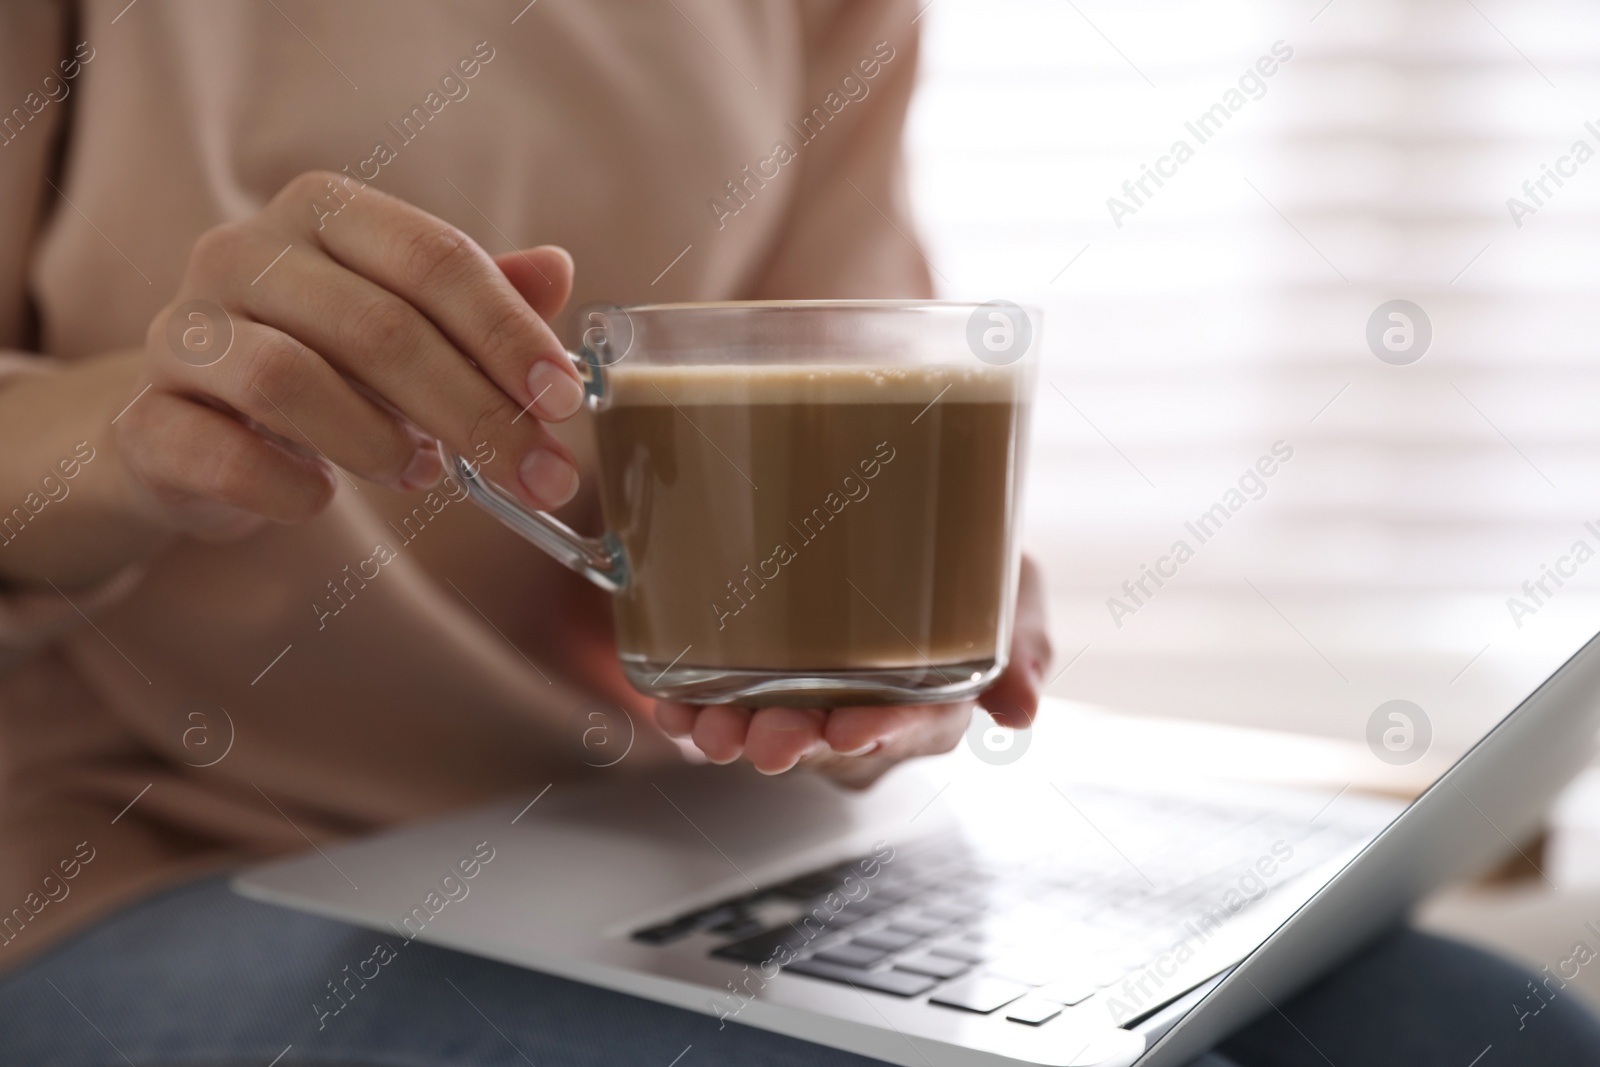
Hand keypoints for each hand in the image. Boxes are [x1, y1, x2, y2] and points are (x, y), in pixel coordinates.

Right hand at [115, 171, 584, 539]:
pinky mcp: (142, 418)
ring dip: (377, 443)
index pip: (433, 258)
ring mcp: (180, 332)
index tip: (566, 401)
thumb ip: (480, 302)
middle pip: (378, 327)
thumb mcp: (409, 323)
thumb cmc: (325, 366)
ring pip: (288, 379)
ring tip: (423, 476)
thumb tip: (560, 270)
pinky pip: (213, 451)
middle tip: (538, 477)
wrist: (191, 428)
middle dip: (475, 412)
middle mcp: (241, 252)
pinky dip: (283, 486)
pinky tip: (322, 499)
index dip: (509, 333)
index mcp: (323, 212)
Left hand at [653, 556, 1051, 788]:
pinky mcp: (756, 691)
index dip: (882, 732)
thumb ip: (1022, 643)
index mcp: (937, 703)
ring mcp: (810, 712)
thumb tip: (1024, 711)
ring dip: (738, 738)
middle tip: (769, 735)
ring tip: (713, 729)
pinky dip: (693, 717)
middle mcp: (868, 720)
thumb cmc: (959, 563)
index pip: (916, 729)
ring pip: (774, 738)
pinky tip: (672, 709)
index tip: (851, 728)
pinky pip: (722, 717)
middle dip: (796, 743)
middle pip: (832, 745)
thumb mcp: (1011, 586)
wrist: (892, 527)